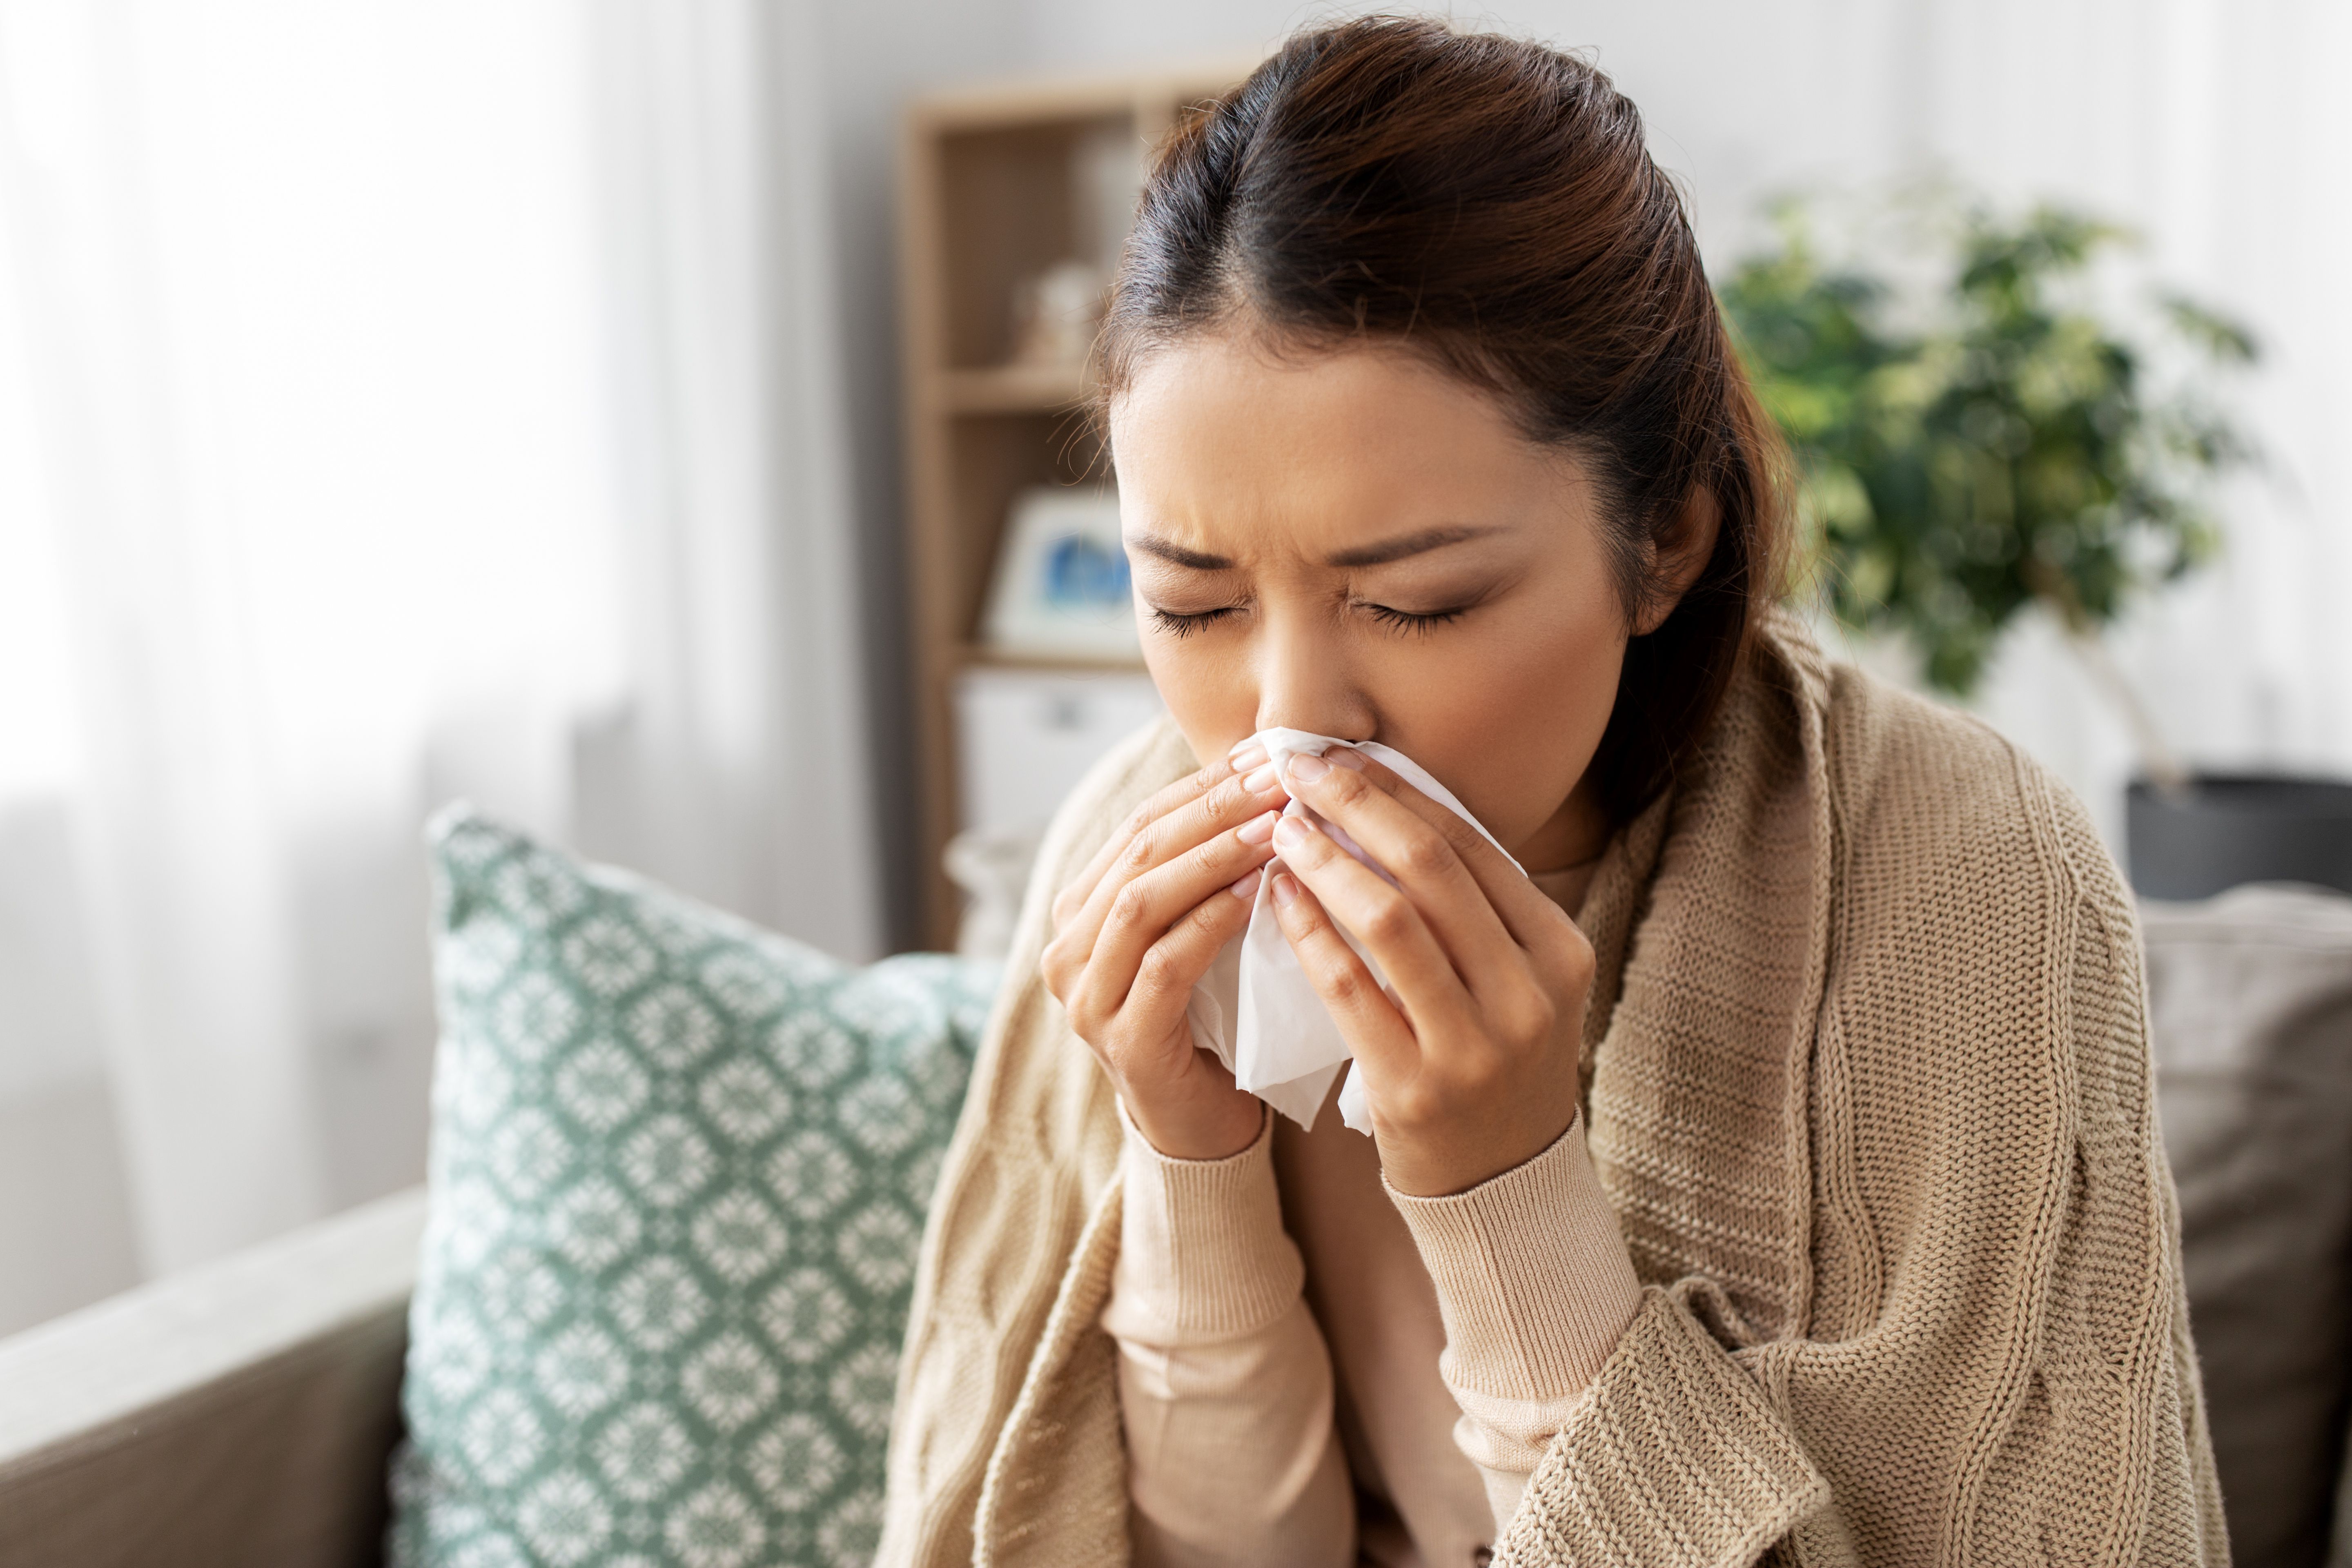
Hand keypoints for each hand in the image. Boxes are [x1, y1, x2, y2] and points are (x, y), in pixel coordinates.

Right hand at [1040, 745, 1289, 1159]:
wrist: (1197, 1126)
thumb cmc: (1208, 1017)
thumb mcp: (1195, 932)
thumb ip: (1203, 872)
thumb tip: (1260, 777)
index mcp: (1080, 912)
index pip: (1139, 827)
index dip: (1202, 786)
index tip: (1266, 755)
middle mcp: (1067, 950)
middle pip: (1139, 854)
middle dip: (1213, 809)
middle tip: (1279, 779)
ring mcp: (1086, 998)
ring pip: (1144, 901)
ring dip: (1214, 856)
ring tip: (1275, 826)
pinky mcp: (1122, 1040)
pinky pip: (1164, 964)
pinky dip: (1210, 922)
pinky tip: (1256, 893)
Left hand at [1264, 748, 1593, 1195]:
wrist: (1501, 1180)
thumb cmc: (1494, 1056)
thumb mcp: (1516, 977)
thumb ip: (1473, 904)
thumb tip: (1387, 799)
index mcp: (1561, 952)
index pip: (1473, 846)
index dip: (1401, 792)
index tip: (1343, 756)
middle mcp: (1529, 995)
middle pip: (1432, 871)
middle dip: (1359, 808)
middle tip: (1301, 771)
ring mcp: (1476, 1046)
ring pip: (1390, 922)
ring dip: (1327, 863)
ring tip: (1282, 828)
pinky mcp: (1416, 1089)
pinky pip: (1351, 989)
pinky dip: (1310, 933)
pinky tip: (1279, 898)